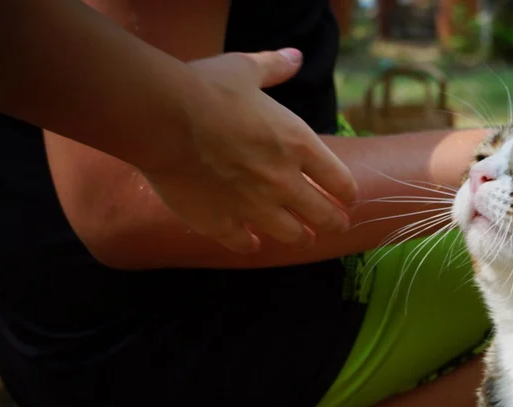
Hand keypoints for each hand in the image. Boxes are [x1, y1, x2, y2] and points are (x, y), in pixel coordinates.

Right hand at [140, 48, 357, 253]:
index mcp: (298, 145)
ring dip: (299, 237)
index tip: (347, 197)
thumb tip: (295, 56)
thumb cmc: (207, 89)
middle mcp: (283, 181)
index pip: (340, 181)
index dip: (347, 192)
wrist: (164, 117)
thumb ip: (274, 67)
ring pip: (290, 235)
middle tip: (336, 226)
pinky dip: (250, 244)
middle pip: (323, 215)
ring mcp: (253, 207)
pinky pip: (243, 243)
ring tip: (301, 237)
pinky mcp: (221, 222)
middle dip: (334, 222)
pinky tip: (251, 242)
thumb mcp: (246, 69)